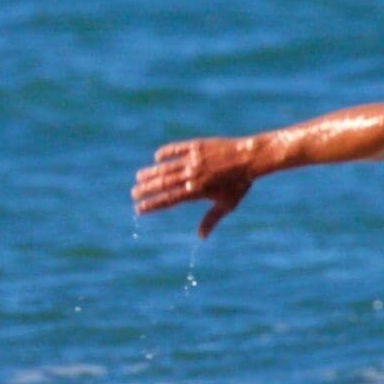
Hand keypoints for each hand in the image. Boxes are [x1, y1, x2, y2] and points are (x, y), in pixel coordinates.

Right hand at [131, 136, 256, 236]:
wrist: (250, 158)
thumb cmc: (239, 185)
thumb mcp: (227, 205)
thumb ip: (211, 219)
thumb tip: (201, 237)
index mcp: (197, 191)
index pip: (169, 200)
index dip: (152, 205)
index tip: (139, 209)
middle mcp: (191, 175)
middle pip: (163, 184)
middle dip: (146, 190)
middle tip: (134, 193)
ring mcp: (193, 159)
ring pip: (166, 167)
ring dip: (151, 173)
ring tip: (139, 177)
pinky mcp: (197, 146)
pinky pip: (177, 149)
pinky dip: (166, 152)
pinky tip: (157, 157)